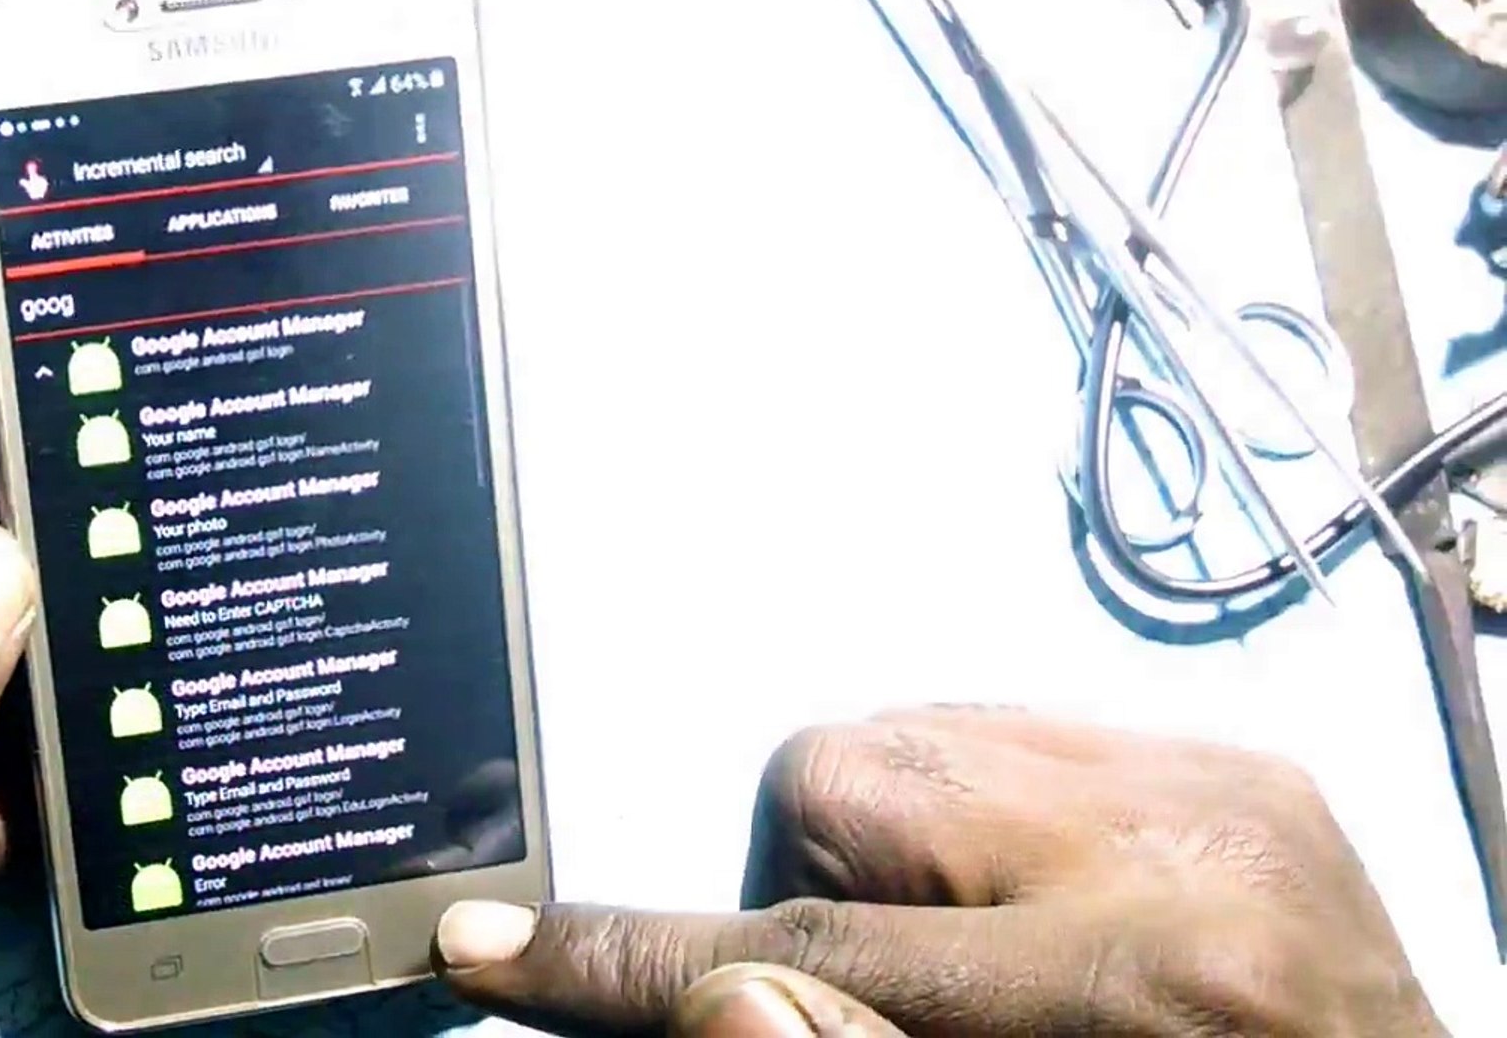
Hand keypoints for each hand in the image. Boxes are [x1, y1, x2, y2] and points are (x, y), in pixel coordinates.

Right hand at [435, 708, 1446, 1035]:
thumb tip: (706, 1002)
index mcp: (1134, 987)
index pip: (811, 954)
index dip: (628, 956)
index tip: (485, 941)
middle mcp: (1180, 843)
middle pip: (837, 778)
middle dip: (810, 886)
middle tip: (884, 979)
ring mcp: (1217, 778)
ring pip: (901, 729)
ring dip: (888, 838)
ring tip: (970, 942)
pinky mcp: (1236, 754)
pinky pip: (1003, 718)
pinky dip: (972, 806)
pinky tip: (1028, 891)